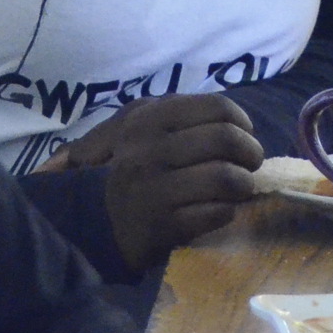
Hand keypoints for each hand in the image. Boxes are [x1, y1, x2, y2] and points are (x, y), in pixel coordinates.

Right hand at [53, 94, 265, 270]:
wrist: (81, 221)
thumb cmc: (114, 170)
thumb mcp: (131, 129)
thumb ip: (173, 116)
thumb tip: (231, 118)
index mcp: (148, 118)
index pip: (216, 107)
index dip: (241, 121)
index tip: (244, 134)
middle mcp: (151, 148)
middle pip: (228, 140)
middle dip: (250, 153)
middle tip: (251, 164)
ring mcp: (155, 188)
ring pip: (227, 178)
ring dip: (242, 186)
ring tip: (238, 190)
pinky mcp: (161, 224)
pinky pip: (215, 213)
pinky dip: (225, 212)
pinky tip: (218, 212)